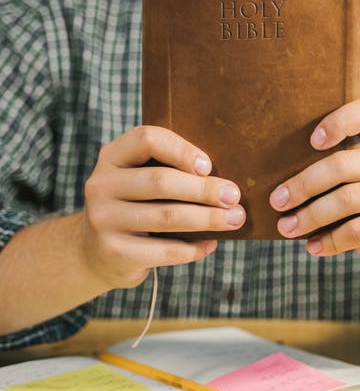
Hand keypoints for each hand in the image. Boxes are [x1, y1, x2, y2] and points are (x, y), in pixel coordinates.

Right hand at [82, 126, 244, 289]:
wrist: (94, 251)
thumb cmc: (135, 205)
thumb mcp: (138, 177)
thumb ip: (168, 168)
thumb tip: (224, 178)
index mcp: (112, 156)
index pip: (147, 139)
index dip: (181, 150)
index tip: (208, 166)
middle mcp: (102, 185)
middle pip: (161, 181)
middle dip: (204, 189)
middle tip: (234, 196)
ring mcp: (104, 220)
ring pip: (167, 216)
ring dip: (208, 218)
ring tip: (235, 219)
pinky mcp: (114, 252)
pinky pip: (164, 251)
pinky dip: (194, 248)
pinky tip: (212, 244)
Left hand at [269, 97, 359, 289]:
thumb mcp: (358, 185)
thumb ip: (336, 172)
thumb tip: (278, 176)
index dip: (340, 120)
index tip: (312, 141)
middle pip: (343, 164)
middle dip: (303, 184)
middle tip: (277, 201)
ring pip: (347, 199)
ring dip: (310, 216)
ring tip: (286, 227)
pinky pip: (358, 229)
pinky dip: (330, 240)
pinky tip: (313, 246)